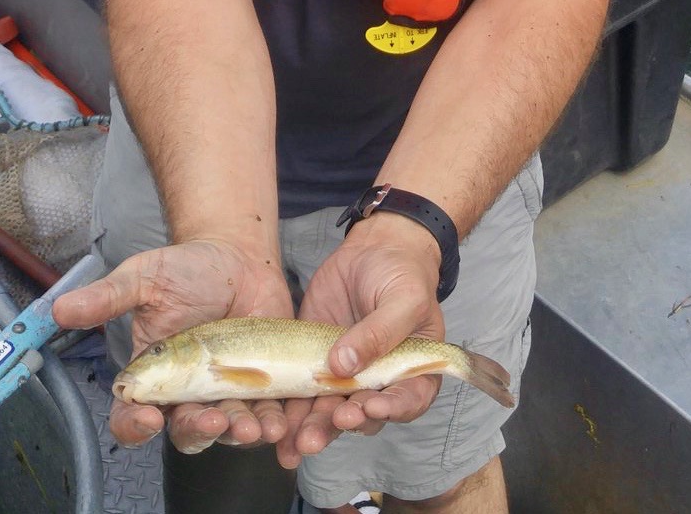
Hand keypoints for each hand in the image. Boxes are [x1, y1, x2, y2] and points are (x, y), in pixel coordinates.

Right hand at [52, 239, 294, 452]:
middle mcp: (186, 393)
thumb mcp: (145, 276)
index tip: (147, 418)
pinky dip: (274, 423)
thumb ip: (108, 296)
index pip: (131, 416)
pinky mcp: (262, 385)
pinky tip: (282, 419)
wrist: (238, 256)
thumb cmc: (187, 268)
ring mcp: (225, 392)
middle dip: (199, 431)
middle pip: (185, 431)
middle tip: (212, 420)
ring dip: (241, 433)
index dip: (133, 426)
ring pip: (229, 429)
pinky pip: (266, 414)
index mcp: (152, 376)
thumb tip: (60, 308)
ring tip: (255, 425)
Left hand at [275, 213, 444, 467]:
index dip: (390, 409)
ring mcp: (345, 375)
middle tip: (325, 428)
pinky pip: (303, 392)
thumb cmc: (401, 273)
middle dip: (342, 424)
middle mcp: (378, 382)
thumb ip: (380, 331)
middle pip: (363, 413)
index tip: (369, 406)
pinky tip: (279, 428)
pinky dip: (291, 413)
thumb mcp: (403, 298)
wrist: (373, 249)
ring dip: (315, 429)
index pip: (406, 400)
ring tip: (297, 443)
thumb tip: (345, 366)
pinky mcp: (315, 363)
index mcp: (411, 371)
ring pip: (330, 411)